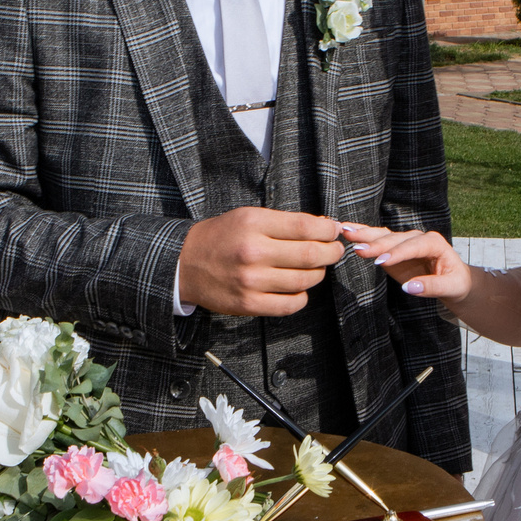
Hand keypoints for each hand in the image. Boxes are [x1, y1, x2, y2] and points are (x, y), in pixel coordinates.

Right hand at [177, 207, 342, 317]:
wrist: (185, 264)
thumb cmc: (221, 237)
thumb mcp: (248, 216)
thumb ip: (284, 222)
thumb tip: (324, 227)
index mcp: (253, 224)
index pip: (305, 227)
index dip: (328, 230)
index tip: (334, 231)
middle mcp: (253, 252)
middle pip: (311, 255)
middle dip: (331, 252)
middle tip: (335, 251)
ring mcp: (251, 281)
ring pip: (305, 280)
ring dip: (318, 274)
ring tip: (316, 268)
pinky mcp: (249, 304)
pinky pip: (290, 304)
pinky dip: (302, 296)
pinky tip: (298, 288)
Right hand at [339, 223, 473, 304]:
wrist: (453, 280)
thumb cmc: (455, 283)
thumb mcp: (451, 287)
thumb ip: (431, 287)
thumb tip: (410, 288)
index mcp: (435, 243)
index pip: (414, 246)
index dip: (397, 254)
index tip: (380, 262)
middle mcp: (418, 237)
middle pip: (395, 239)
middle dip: (377, 244)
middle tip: (358, 249)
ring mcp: (405, 240)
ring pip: (384, 235)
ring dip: (365, 234)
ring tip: (346, 232)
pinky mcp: (394, 247)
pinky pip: (378, 240)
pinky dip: (363, 235)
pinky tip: (348, 230)